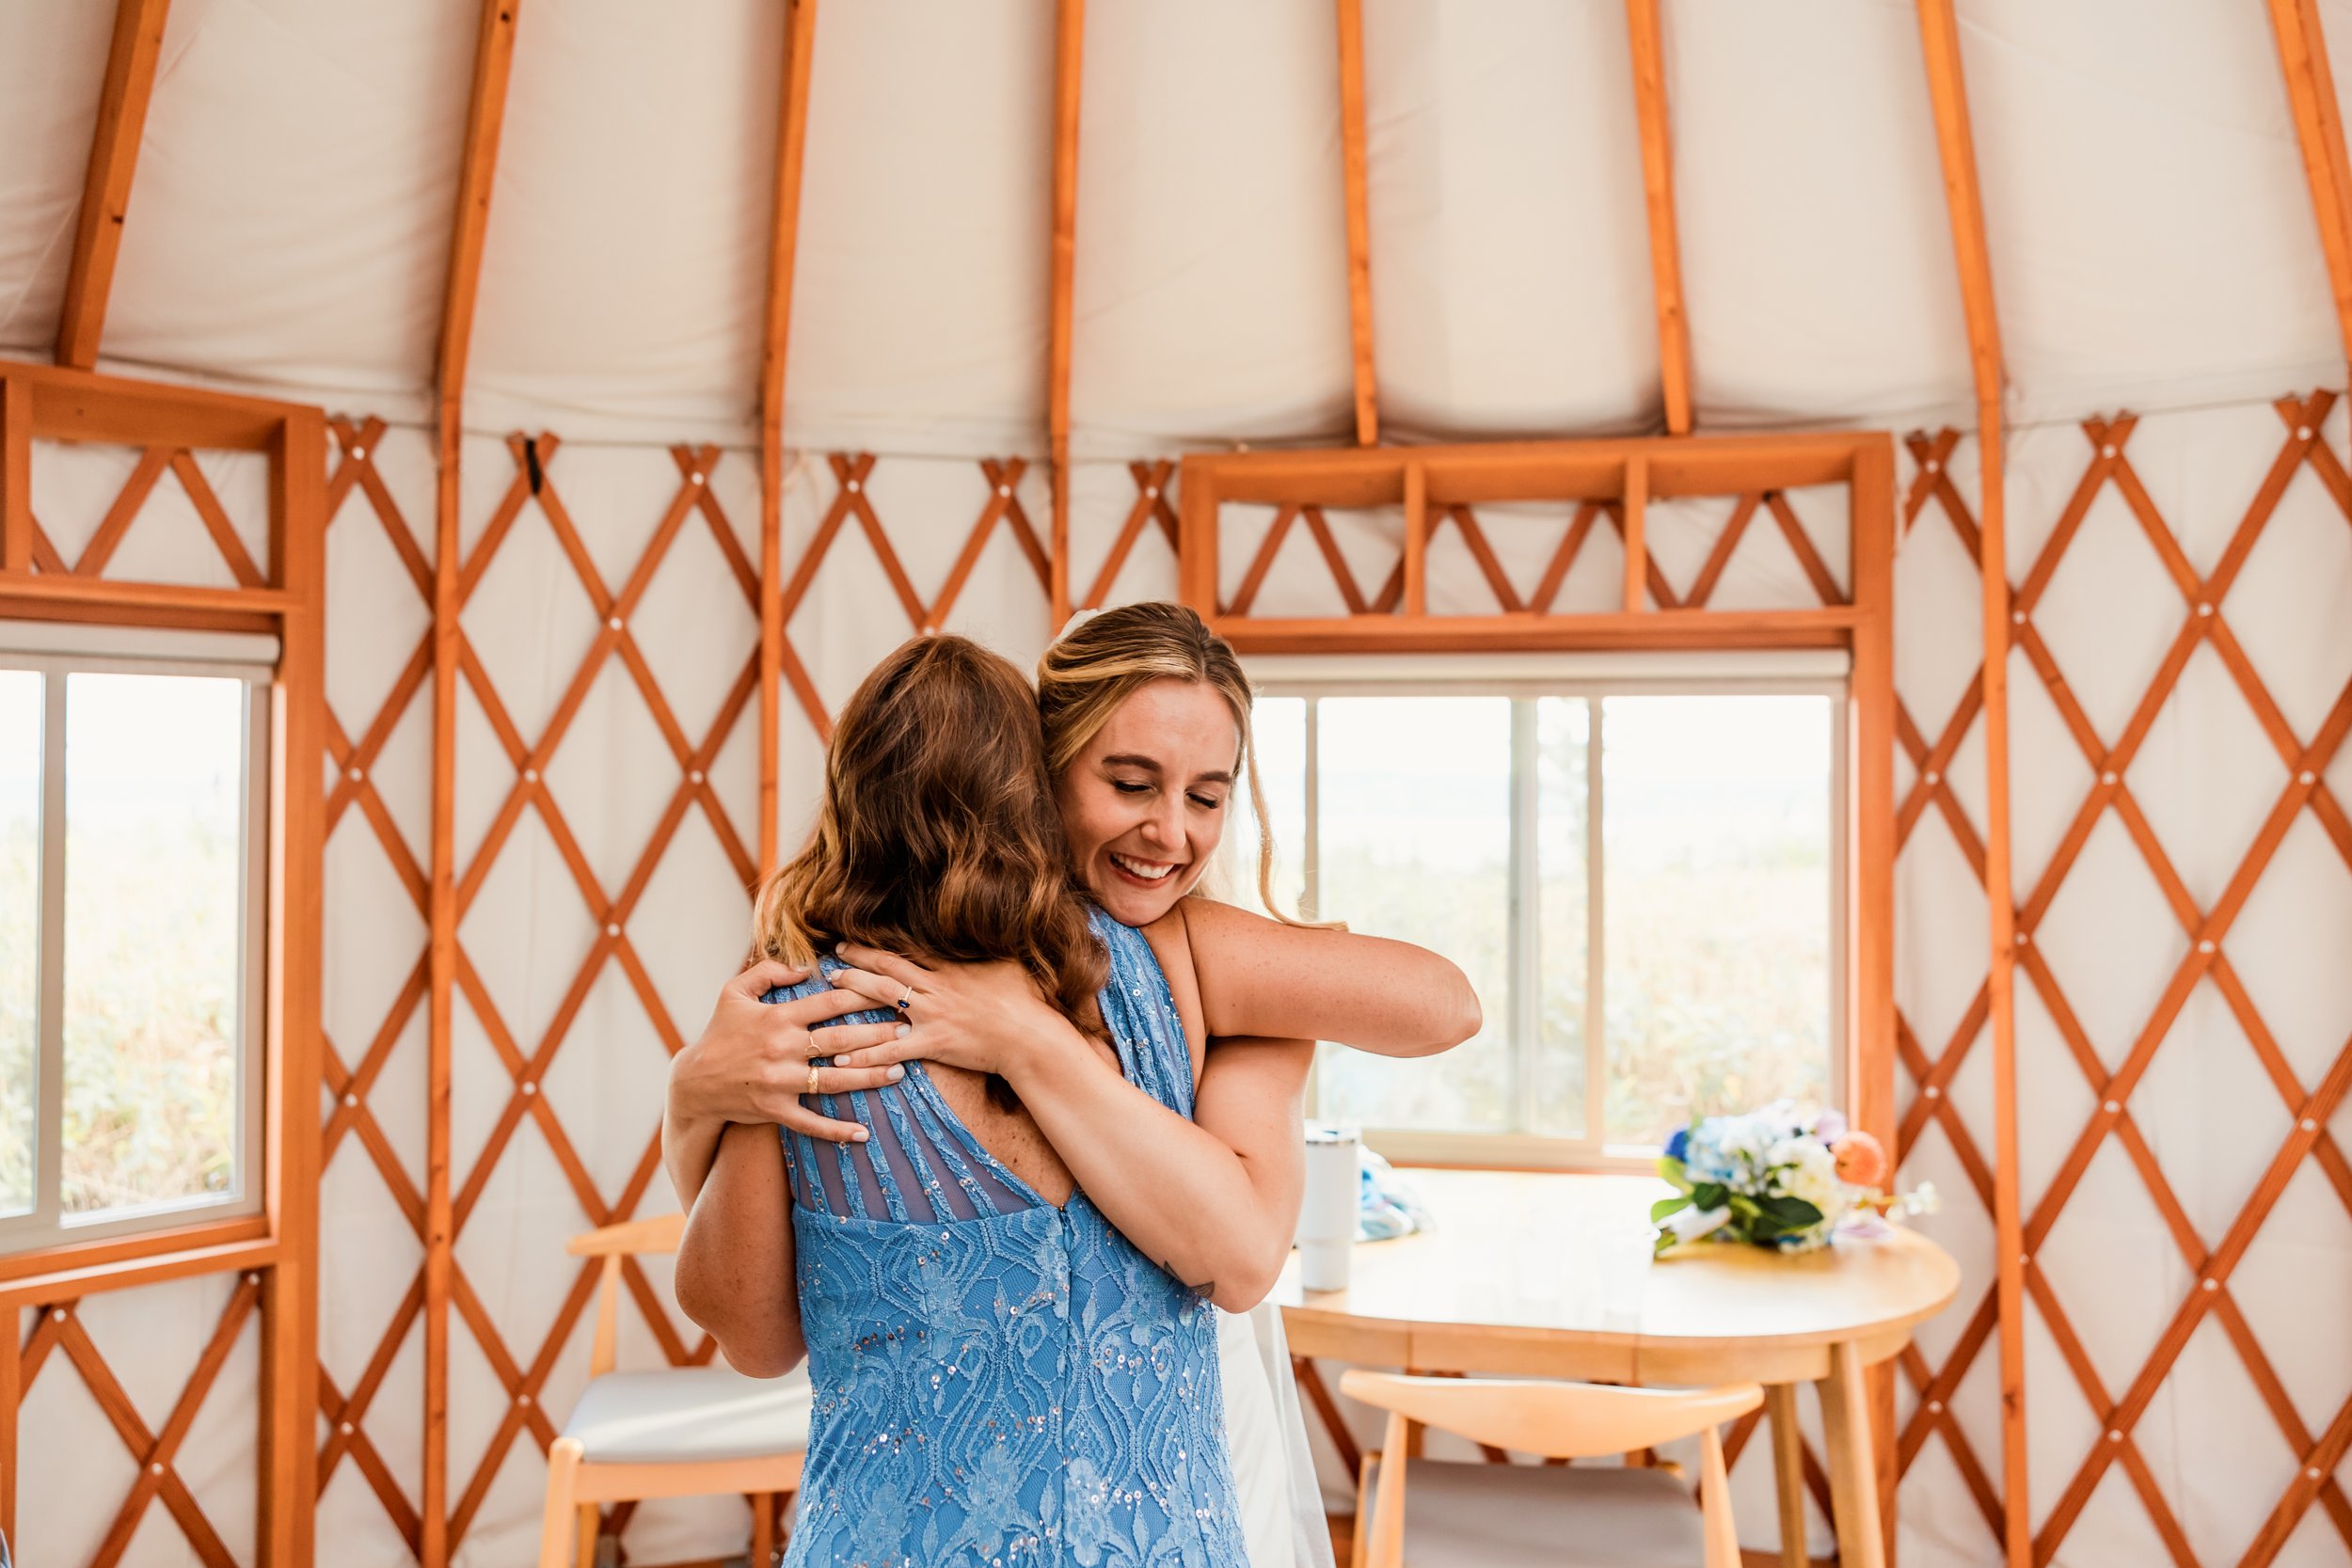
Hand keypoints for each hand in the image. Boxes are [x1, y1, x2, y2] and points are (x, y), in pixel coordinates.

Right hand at [668, 959, 906, 1144]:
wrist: (694, 1082)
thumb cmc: (719, 1033)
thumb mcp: (733, 992)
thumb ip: (769, 972)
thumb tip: (806, 967)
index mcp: (778, 1017)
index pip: (829, 1002)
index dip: (862, 995)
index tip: (888, 993)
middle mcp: (782, 1049)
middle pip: (840, 1041)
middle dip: (877, 1036)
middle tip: (907, 1032)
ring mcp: (780, 1082)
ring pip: (834, 1080)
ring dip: (870, 1077)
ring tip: (899, 1071)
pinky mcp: (776, 1110)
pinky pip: (811, 1123)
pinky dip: (837, 1131)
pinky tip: (863, 1133)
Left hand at [822, 945, 1071, 1078]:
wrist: (1031, 1037)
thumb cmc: (1025, 1000)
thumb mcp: (1007, 964)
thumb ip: (985, 951)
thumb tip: (982, 932)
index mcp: (950, 967)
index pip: (906, 950)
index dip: (877, 944)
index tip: (854, 939)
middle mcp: (935, 987)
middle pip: (887, 969)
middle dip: (857, 961)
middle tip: (833, 956)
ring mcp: (932, 1015)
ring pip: (883, 999)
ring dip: (853, 993)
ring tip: (829, 989)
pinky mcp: (933, 1044)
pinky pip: (893, 1049)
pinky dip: (866, 1053)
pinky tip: (843, 1056)